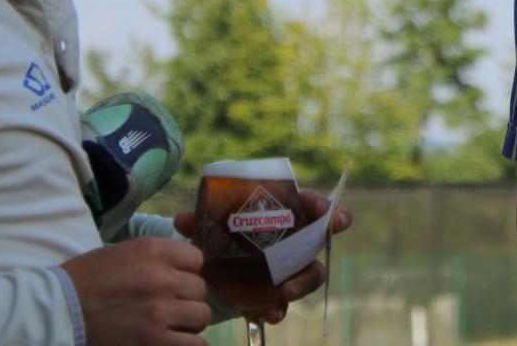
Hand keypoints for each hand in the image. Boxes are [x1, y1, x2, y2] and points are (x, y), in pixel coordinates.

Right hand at [62, 237, 210, 345]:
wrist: (59, 312)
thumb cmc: (87, 281)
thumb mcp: (124, 253)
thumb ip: (157, 258)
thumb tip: (186, 268)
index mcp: (153, 250)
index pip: (196, 259)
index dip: (186, 273)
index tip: (173, 282)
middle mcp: (160, 277)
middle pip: (199, 289)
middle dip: (185, 299)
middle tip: (166, 307)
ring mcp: (159, 311)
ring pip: (201, 316)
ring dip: (187, 323)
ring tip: (168, 326)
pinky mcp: (153, 341)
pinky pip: (195, 345)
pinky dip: (187, 344)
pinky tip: (170, 342)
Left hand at [172, 188, 352, 323]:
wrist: (213, 273)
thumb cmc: (222, 238)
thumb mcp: (210, 228)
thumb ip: (199, 223)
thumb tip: (183, 221)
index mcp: (282, 215)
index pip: (307, 203)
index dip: (320, 203)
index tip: (324, 208)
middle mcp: (293, 240)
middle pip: (321, 235)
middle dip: (331, 229)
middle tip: (333, 229)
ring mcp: (290, 269)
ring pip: (311, 273)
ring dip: (303, 281)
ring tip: (286, 292)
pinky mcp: (278, 295)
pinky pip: (285, 303)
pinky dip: (278, 309)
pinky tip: (269, 314)